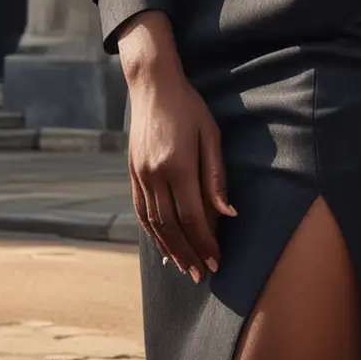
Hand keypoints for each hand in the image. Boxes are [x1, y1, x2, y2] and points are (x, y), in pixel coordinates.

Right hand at [118, 14, 235, 280]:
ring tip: (183, 266)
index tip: (217, 261)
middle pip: (171, 226)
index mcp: (177, 165)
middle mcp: (155, 174)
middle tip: (201, 274)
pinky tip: (162, 244)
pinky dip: (152, 232)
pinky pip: (141, 210)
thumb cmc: (188, 107)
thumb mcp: (210, 134)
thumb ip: (216, 175)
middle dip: (188, 253)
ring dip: (169, 248)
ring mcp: (140, 175)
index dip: (205, 242)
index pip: (193, 217)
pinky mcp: (133, 172)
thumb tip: (227, 213)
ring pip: (154, 223)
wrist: (152, 85)